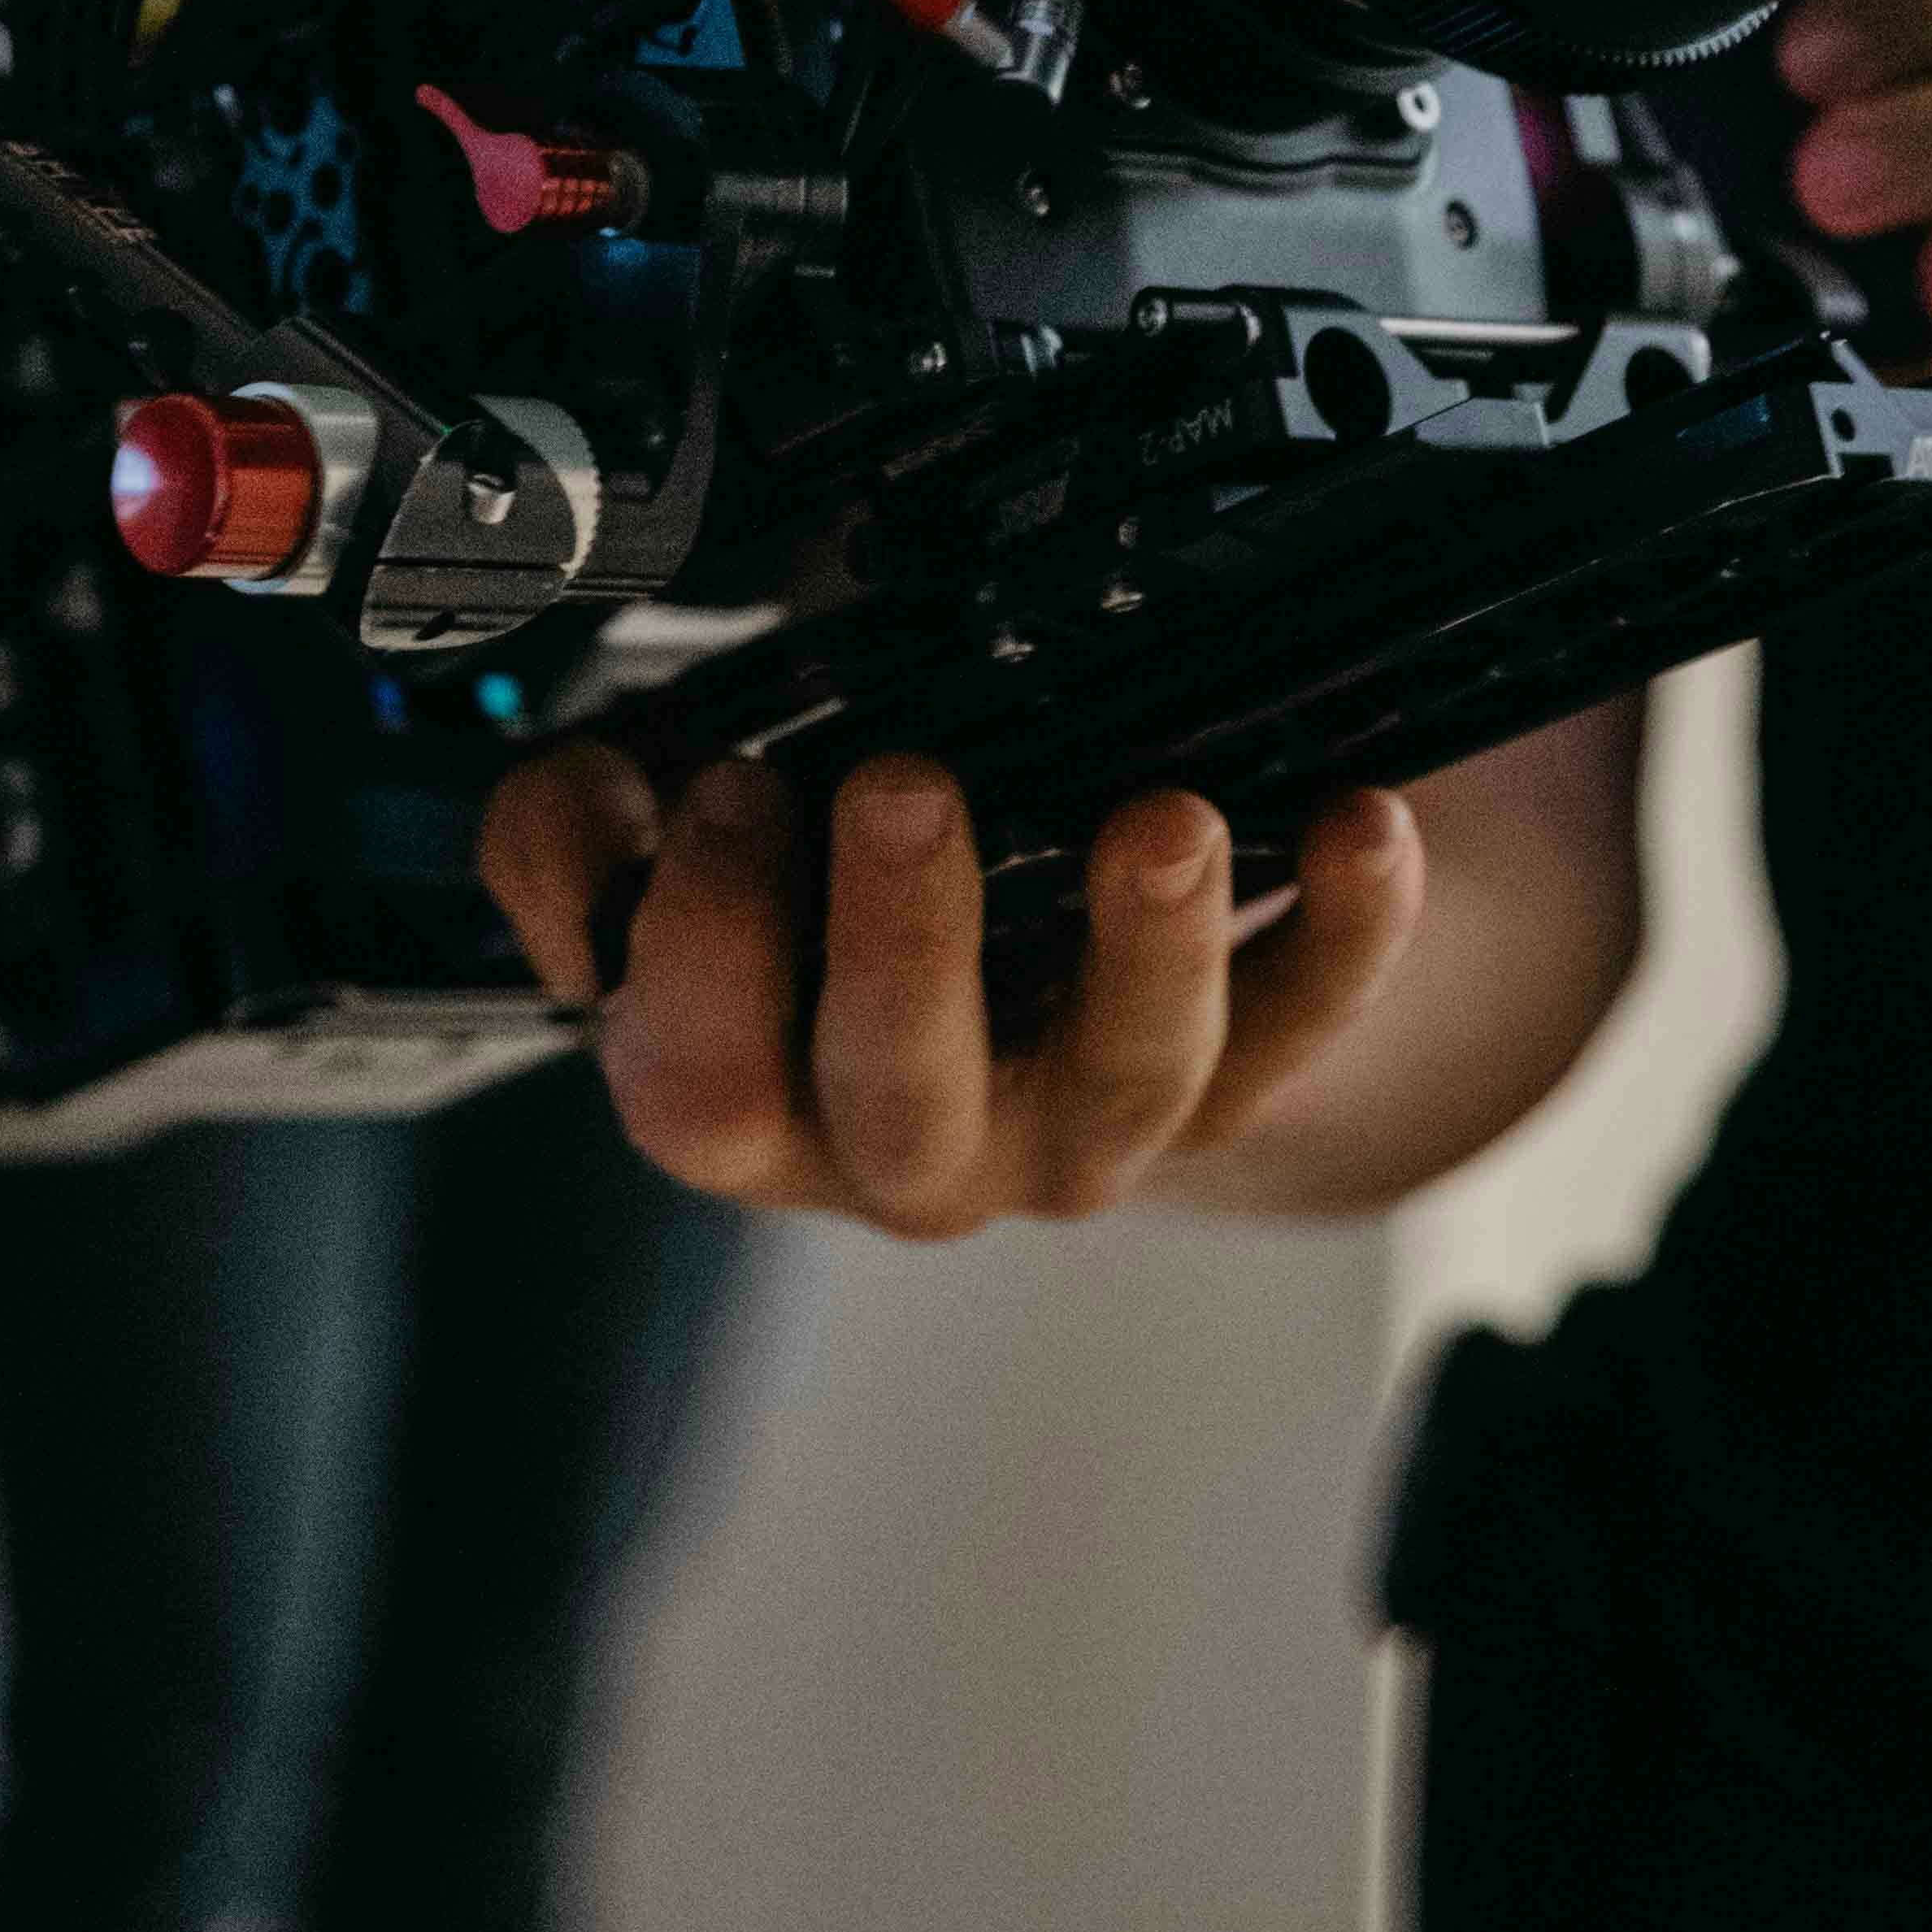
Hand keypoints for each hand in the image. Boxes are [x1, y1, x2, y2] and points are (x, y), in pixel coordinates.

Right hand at [484, 743, 1427, 1234]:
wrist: (1000, 962)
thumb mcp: (653, 856)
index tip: (736, 780)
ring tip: (1161, 820)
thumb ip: (573, 836)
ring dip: (1148, 949)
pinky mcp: (1227, 1091)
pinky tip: (1359, 827)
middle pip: (901, 1100)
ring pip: (1122, 1080)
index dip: (705, 939)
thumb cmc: (799, 900)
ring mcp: (1077, 1132)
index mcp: (747, 1101)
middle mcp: (910, 1151)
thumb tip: (598, 809)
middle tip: (905, 787)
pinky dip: (1344, 930)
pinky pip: (1299, 1025)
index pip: (698, 1081)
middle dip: (903, 943)